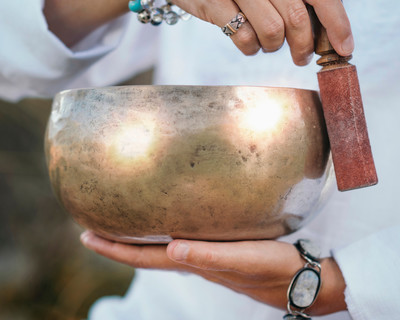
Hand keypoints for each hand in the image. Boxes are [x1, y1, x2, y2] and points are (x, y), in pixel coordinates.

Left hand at [80, 231, 346, 315]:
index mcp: (196, 263)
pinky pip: (182, 238)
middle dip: (118, 244)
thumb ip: (208, 257)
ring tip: (121, 224)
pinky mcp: (220, 247)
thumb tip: (172, 249)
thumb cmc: (275, 269)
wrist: (302, 277)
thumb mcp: (243, 260)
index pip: (146, 258)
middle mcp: (196, 260)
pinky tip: (166, 222)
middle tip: (93, 229)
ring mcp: (207, 255)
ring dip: (138, 239)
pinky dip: (164, 232)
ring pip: (162, 247)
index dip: (116, 250)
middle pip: (147, 254)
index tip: (88, 237)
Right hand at [148, 0, 353, 63]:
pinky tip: (245, 42)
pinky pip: (243, 38)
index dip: (338, 24)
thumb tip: (317, 31)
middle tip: (300, 58)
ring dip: (272, 47)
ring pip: (272, 31)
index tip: (344, 49)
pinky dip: (249, 49)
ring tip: (264, 43)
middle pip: (298, 18)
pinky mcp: (213, 0)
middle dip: (304, 47)